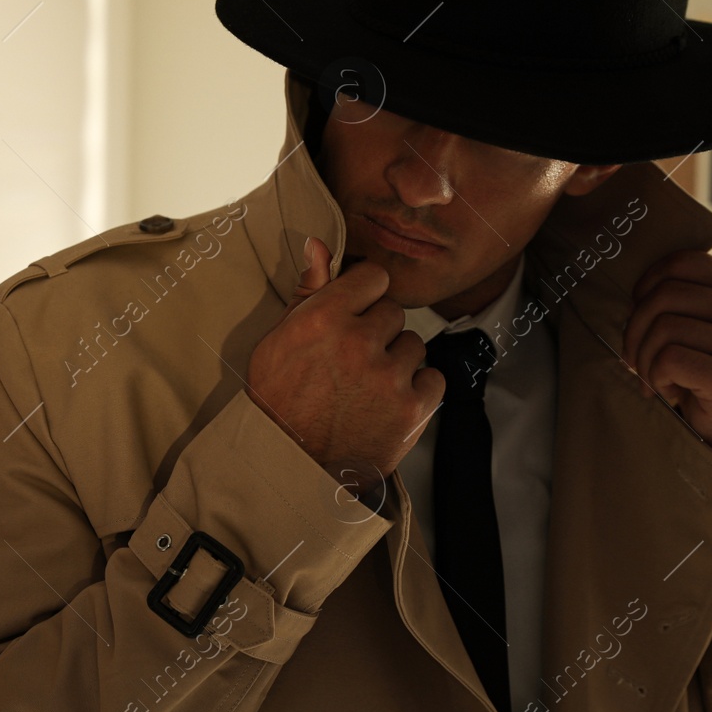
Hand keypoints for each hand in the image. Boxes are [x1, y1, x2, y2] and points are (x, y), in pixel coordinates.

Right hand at [245, 236, 445, 493]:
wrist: (288, 467)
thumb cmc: (278, 402)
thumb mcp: (278, 341)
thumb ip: (308, 292)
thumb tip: (319, 245)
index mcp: (323, 318)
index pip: (373, 277)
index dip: (365, 296)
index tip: (357, 314)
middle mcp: (358, 342)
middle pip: (394, 312)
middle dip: (378, 332)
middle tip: (354, 361)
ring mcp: (388, 377)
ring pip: (414, 346)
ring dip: (398, 362)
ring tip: (369, 386)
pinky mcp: (411, 410)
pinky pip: (434, 379)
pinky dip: (417, 391)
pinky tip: (389, 403)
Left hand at [622, 250, 711, 470]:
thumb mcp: (709, 328)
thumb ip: (687, 301)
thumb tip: (635, 291)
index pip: (684, 262)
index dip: (648, 284)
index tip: (639, 312)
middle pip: (666, 294)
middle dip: (636, 328)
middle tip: (635, 358)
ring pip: (664, 328)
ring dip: (645, 359)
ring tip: (656, 378)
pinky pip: (668, 359)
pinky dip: (656, 379)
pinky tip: (671, 392)